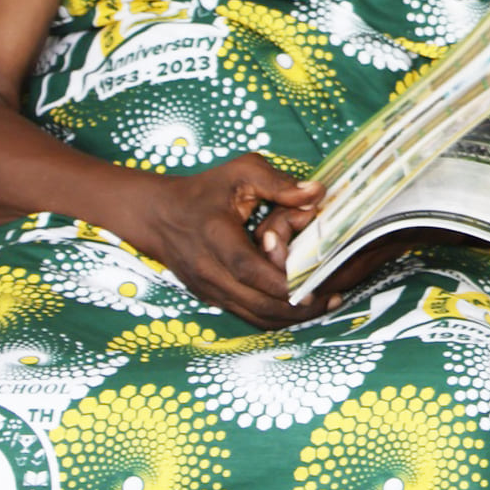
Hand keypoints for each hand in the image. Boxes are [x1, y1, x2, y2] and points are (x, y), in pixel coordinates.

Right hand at [124, 153, 331, 329]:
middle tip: (332, 297)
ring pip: (252, 316)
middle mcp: (209, 270)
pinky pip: (246, 315)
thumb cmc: (204, 190)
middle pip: (255, 302)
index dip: (280, 281)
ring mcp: (208, 289)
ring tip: (325, 304)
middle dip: (296, 306)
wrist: (157, 215)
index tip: (314, 285)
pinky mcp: (211, 298)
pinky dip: (275, 317)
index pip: (248, 268)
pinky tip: (301, 308)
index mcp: (215, 236)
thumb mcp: (240, 173)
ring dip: (289, 317)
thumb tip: (316, 194)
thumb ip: (278, 183)